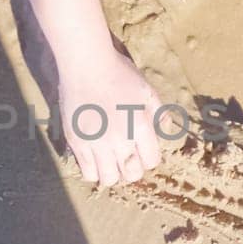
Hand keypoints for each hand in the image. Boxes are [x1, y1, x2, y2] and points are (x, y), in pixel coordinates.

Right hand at [56, 48, 164, 187]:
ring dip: (113, 173)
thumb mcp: (147, 90)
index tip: (142, 150)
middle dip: (133, 168)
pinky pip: (87, 172)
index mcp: (140, 126)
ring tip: (110, 161)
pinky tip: (95, 159)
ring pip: (109, 179)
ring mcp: (96, 143)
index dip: (149, 157)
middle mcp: (119, 139)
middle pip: (132, 174)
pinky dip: (94, 171)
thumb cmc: (119, 74)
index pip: (152, 161)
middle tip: (127, 156)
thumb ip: (159, 114)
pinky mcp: (77, 143)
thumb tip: (166, 132)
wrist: (86, 64)